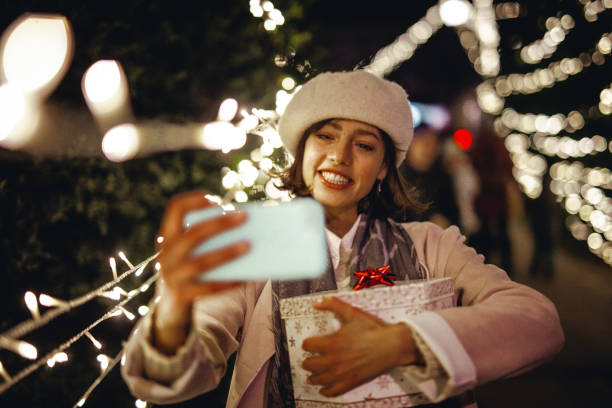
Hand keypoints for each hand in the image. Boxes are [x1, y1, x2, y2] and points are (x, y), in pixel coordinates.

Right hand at [153, 191, 249, 353]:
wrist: (169, 308)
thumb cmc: (189, 270)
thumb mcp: (189, 252)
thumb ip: (206, 238)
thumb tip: (243, 227)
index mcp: (168, 236)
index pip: (174, 209)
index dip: (193, 200)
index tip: (214, 199)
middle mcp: (166, 254)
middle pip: (193, 234)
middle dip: (219, 224)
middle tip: (244, 216)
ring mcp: (172, 276)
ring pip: (201, 262)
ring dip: (227, 252)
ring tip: (248, 245)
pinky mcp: (182, 296)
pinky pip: (209, 288)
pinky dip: (229, 282)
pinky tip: (246, 277)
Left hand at [301, 297, 420, 396]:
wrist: (392, 345)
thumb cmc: (374, 329)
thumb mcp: (352, 313)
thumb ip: (333, 305)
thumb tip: (317, 303)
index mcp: (333, 342)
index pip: (308, 345)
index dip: (307, 344)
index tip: (308, 344)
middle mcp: (334, 359)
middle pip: (310, 364)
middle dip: (307, 361)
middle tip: (308, 360)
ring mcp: (343, 373)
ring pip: (319, 379)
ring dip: (312, 377)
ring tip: (311, 376)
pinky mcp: (352, 382)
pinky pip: (334, 391)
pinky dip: (326, 391)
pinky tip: (323, 389)